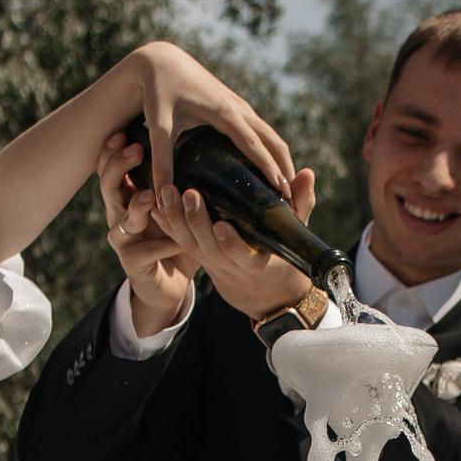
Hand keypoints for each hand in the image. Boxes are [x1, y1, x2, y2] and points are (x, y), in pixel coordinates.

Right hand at [99, 131, 196, 334]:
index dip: (114, 150)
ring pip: (121, 220)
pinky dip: (161, 246)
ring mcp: (123, 240)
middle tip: (135, 149)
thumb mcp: (179, 208)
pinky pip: (143, 252)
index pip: (113, 168)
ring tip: (151, 196)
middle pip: (108, 186)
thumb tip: (207, 142)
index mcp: (127, 196)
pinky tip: (177, 242)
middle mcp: (119, 215)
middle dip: (119, 167)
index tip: (125, 131)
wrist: (169, 284)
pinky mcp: (131, 263)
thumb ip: (183, 181)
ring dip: (136, 207)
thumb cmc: (176, 237)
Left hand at [118, 40, 292, 202]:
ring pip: (269, 134)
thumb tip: (161, 195)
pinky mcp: (234, 105)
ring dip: (280, 158)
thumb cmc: (157, 90)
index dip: (270, 168)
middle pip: (273, 139)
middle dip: (286, 167)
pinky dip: (270, 149)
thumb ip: (161, 159)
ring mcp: (238, 105)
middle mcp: (237, 108)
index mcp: (224, 113)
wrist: (160, 59)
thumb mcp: (158, 124)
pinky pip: (259, 130)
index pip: (255, 144)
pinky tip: (267, 167)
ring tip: (285, 187)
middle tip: (292, 198)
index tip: (284, 190)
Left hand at [152, 165, 322, 320]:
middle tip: (189, 194)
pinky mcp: (195, 252)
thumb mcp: (294, 231)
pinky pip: (176, 238)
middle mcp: (228, 264)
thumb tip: (307, 174)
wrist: (259, 287)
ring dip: (174, 218)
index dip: (232, 243)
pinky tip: (153, 201)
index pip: (242, 256)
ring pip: (187, 242)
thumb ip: (301, 203)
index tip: (222, 225)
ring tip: (167, 190)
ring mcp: (208, 259)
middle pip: (208, 247)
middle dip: (197, 222)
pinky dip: (164, 222)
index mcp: (255, 261)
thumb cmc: (279, 250)